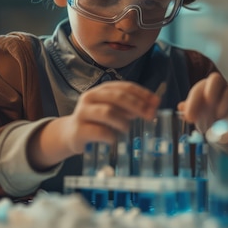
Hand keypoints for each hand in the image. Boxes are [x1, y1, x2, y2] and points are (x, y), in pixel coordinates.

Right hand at [29, 81, 159, 169]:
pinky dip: (111, 136)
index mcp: (101, 90)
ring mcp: (83, 113)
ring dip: (123, 121)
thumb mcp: (113, 111)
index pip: (125, 87)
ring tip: (128, 129)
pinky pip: (99, 131)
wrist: (71, 135)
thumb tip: (154, 106)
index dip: (142, 94)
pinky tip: (115, 140)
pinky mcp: (79, 130)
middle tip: (150, 115)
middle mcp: (90, 97)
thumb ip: (130, 108)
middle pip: (117, 97)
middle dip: (137, 105)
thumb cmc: (97, 122)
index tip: (156, 102)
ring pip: (107, 112)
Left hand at [177, 72, 227, 133]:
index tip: (189, 117)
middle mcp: (221, 87)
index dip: (193, 101)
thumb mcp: (199, 115)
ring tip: (217, 119)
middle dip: (211, 92)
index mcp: (206, 88)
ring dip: (222, 107)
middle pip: (216, 79)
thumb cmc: (212, 117)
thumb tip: (181, 107)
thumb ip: (189, 110)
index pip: (199, 88)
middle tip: (208, 106)